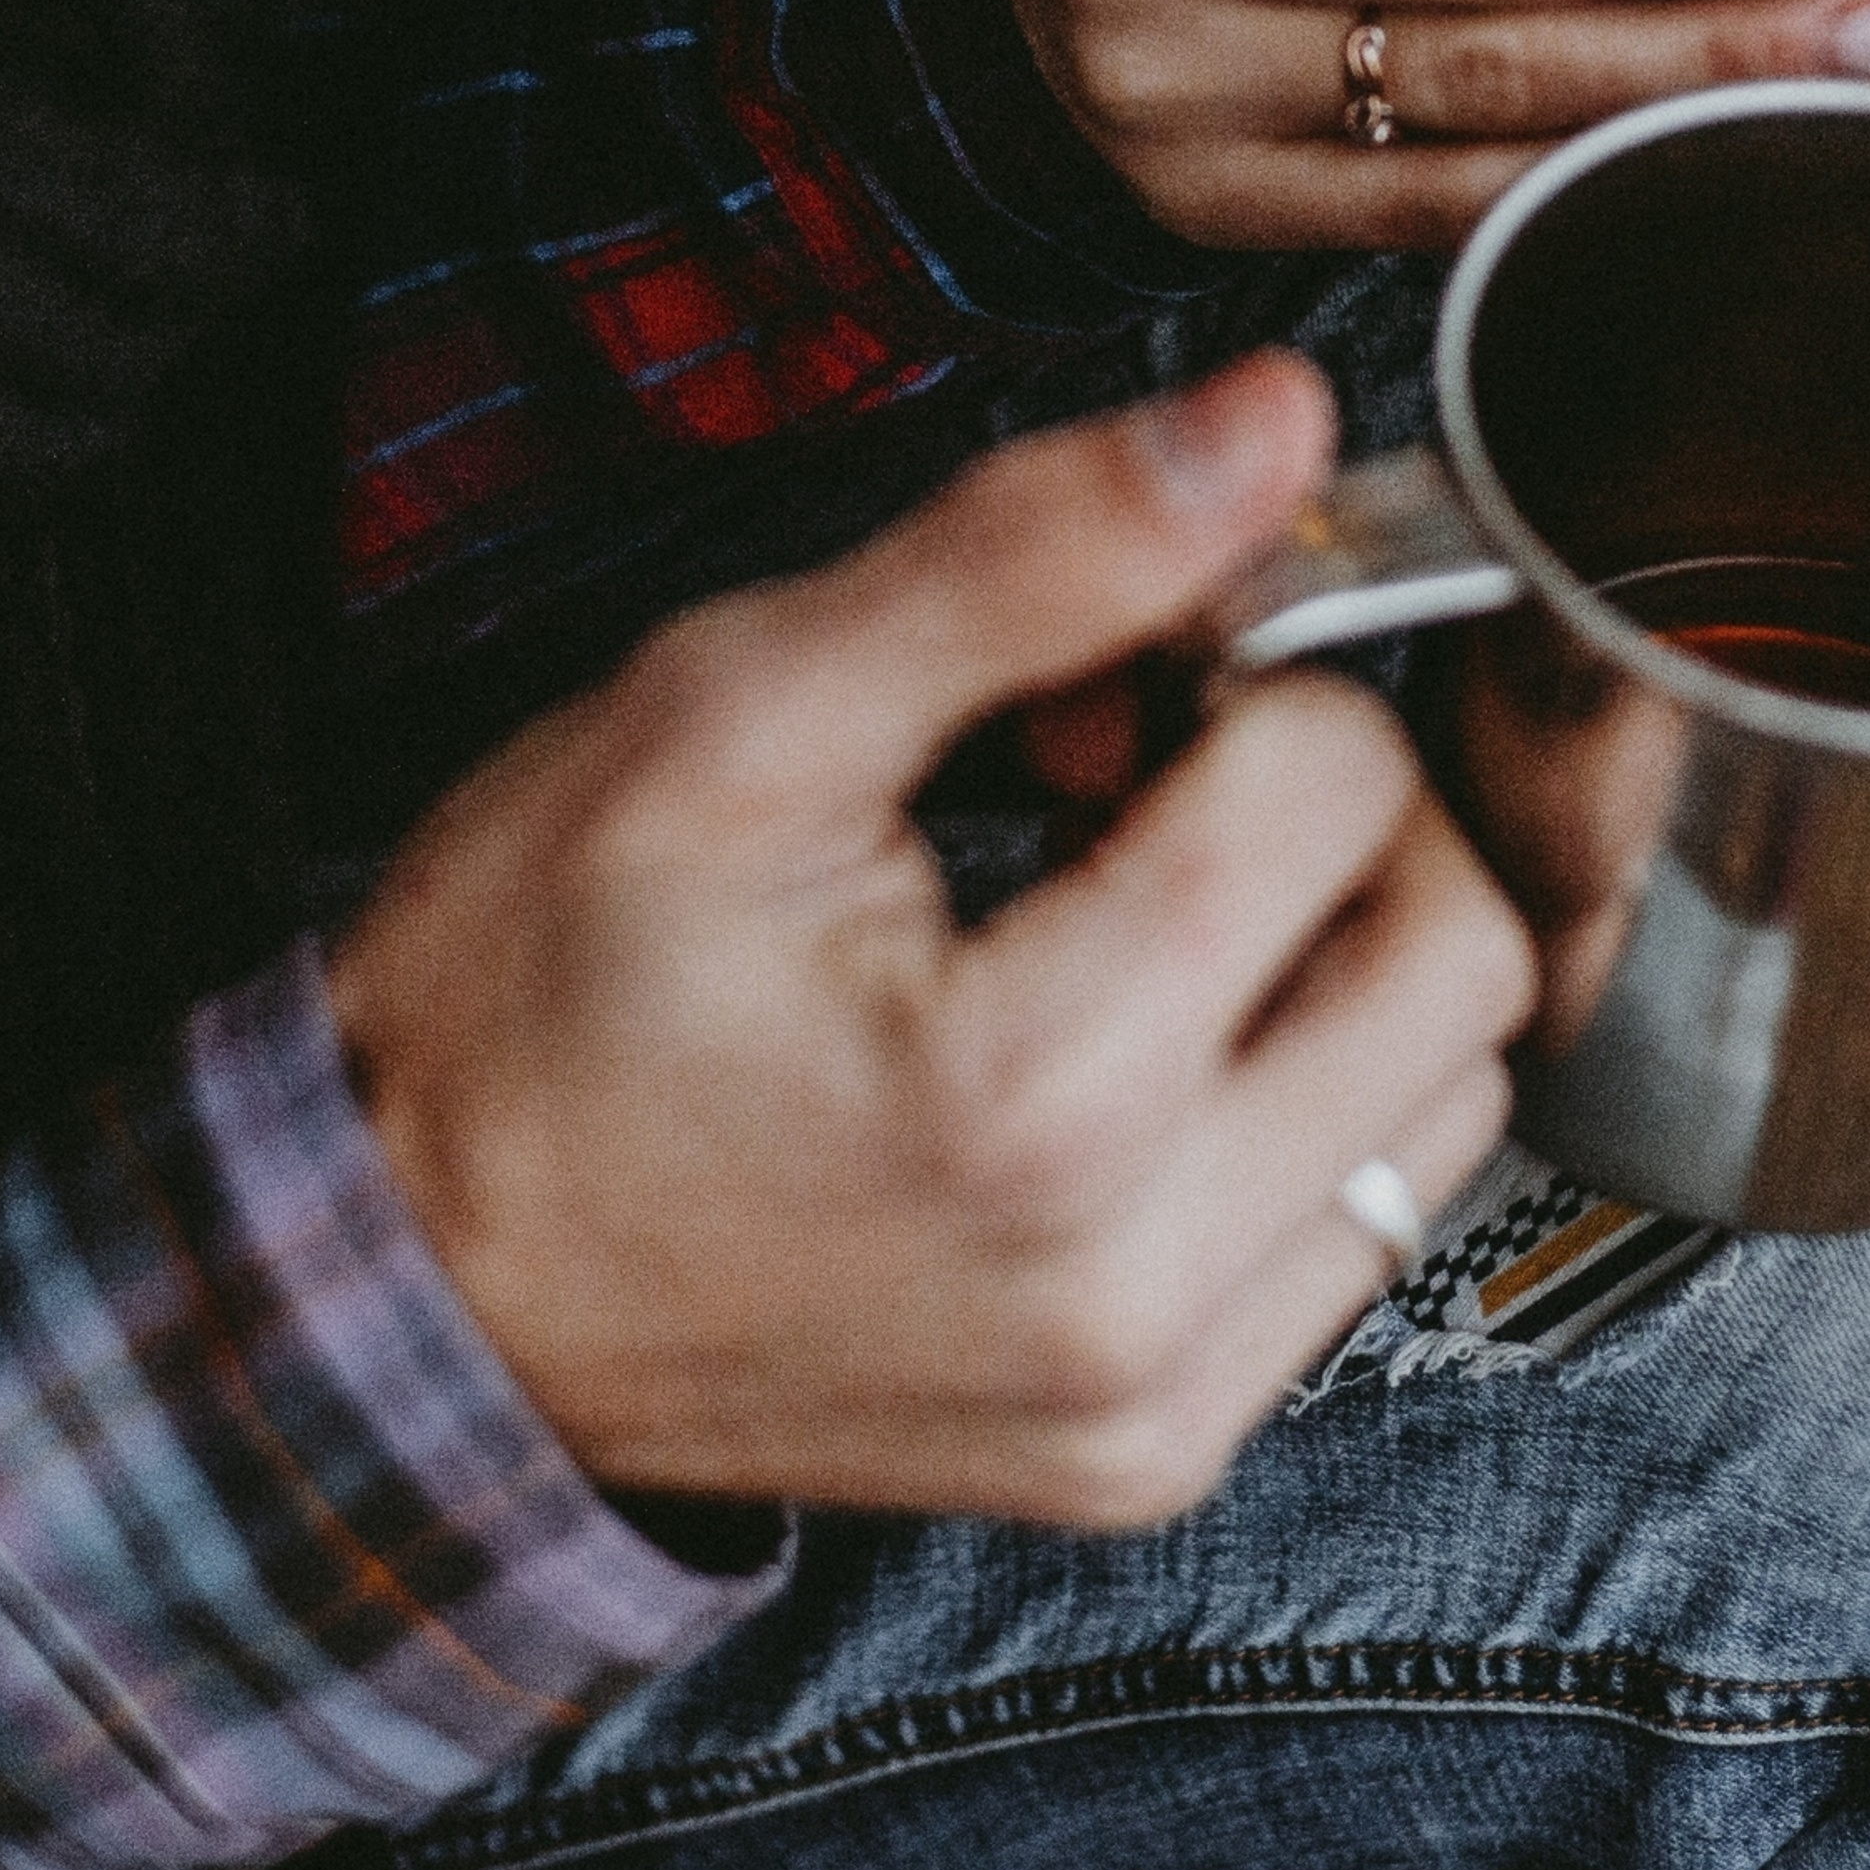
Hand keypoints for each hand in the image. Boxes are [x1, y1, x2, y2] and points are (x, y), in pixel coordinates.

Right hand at [324, 356, 1533, 1522]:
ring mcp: (1154, 1395)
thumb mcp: (743, 707)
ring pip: (1444, 1094)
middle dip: (1336, 810)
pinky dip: (1299, 1095)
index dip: (1241, 673)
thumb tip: (1269, 425)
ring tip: (1132, 908)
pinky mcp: (1152, 1444)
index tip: (1108, 680)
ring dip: (1336, 954)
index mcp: (1038, 1096)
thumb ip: (1034, 552)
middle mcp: (1133, 1284)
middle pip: (1459, 949)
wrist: (410, 1288)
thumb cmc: (533, 993)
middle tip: (1149, 776)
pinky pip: (1360, 1225)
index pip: (1346, 782)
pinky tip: (1136, 1039)